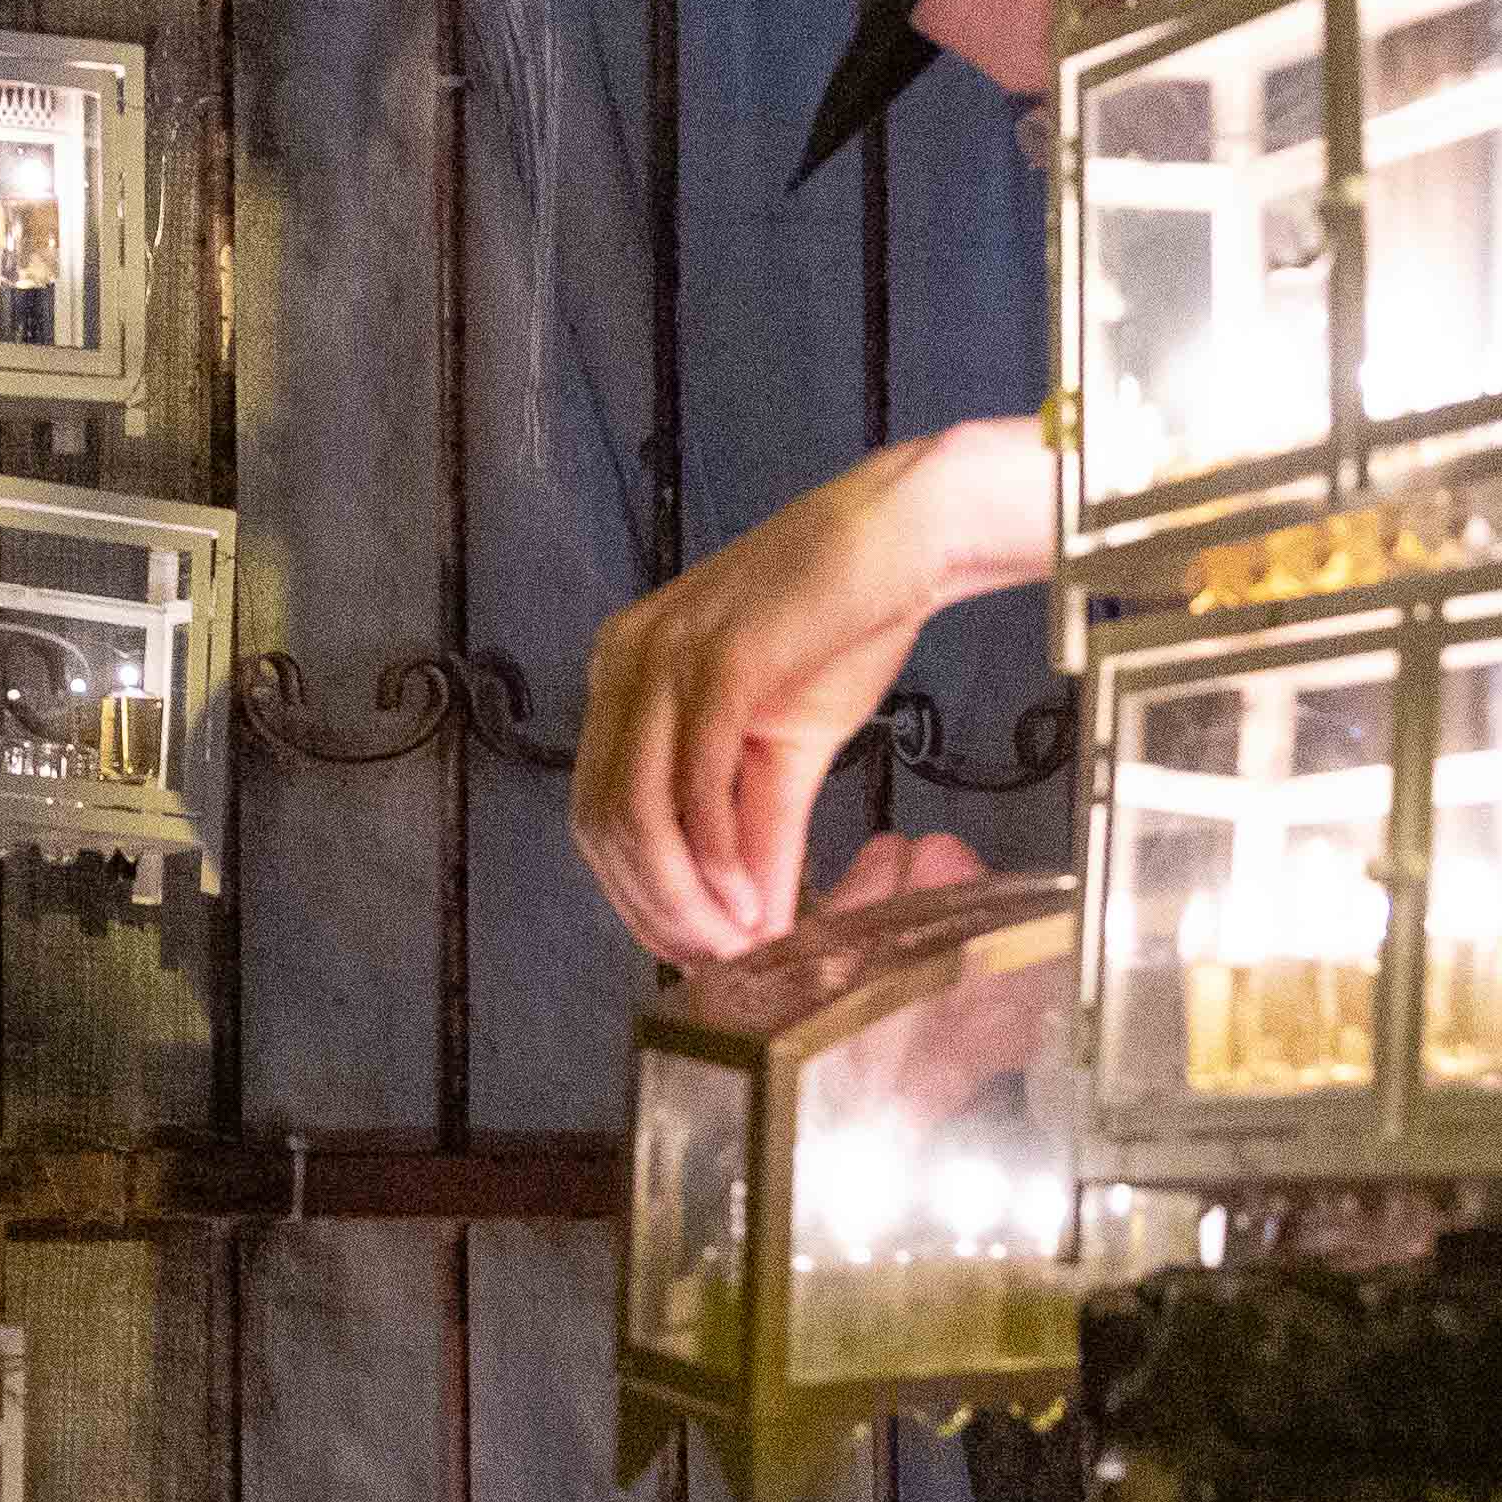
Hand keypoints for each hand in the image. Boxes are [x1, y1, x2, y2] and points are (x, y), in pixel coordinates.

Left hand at [564, 418, 1061, 965]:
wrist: (904, 539)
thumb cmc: (841, 630)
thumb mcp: (788, 753)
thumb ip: (759, 838)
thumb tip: (753, 926)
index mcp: (622, 677)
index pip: (597, 812)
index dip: (637, 898)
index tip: (694, 952)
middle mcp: (622, 663)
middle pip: (602, 820)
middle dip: (656, 909)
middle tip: (718, 961)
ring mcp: (662, 655)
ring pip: (636, 809)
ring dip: (684, 894)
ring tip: (738, 941)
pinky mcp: (718, 657)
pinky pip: (694, 777)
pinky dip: (719, 852)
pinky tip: (754, 896)